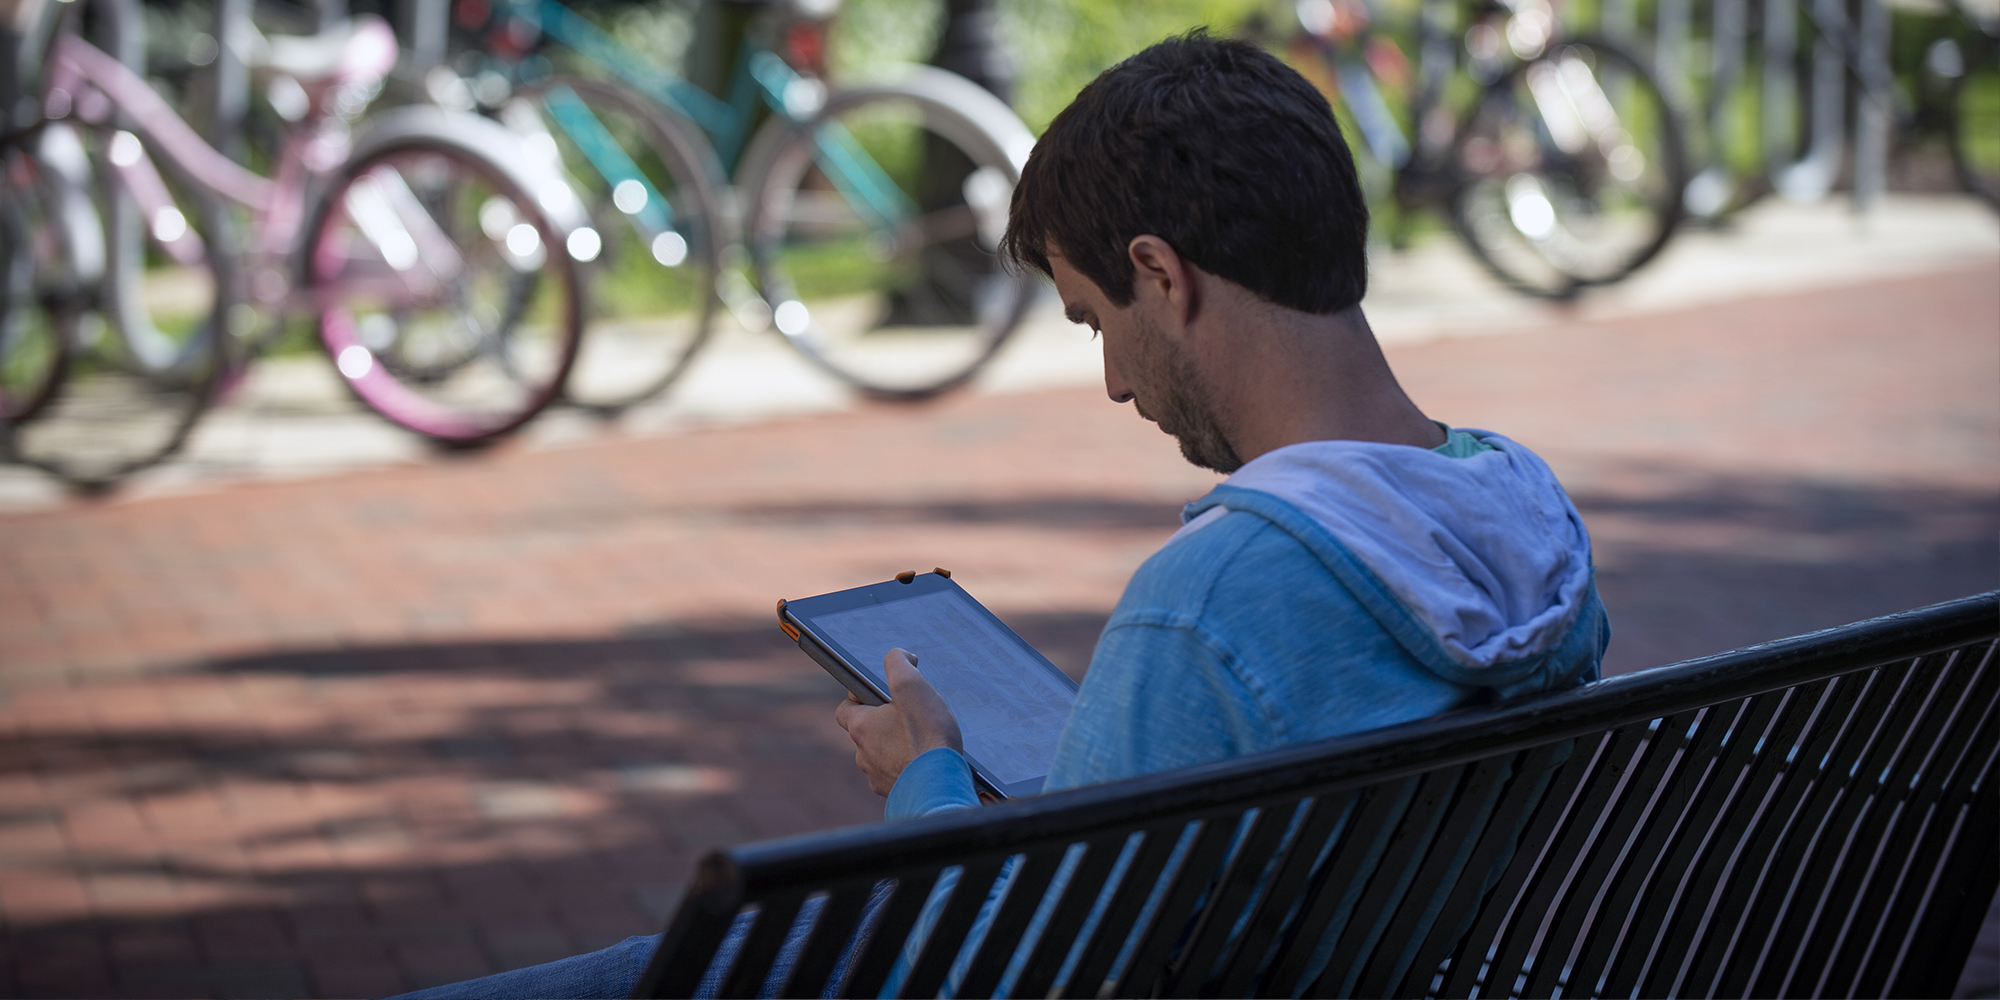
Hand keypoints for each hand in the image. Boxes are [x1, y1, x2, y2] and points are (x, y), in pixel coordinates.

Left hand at [834, 649, 963, 797]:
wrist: (940, 786)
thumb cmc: (927, 736)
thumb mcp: (912, 686)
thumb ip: (898, 663)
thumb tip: (898, 655)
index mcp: (861, 727)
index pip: (844, 710)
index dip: (858, 699)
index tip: (878, 695)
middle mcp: (863, 754)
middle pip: (865, 733)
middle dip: (883, 724)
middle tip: (908, 717)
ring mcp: (878, 777)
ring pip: (881, 756)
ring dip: (895, 747)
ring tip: (921, 741)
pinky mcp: (894, 794)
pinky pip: (895, 776)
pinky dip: (906, 768)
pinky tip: (926, 762)